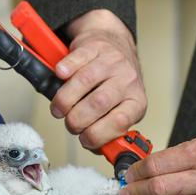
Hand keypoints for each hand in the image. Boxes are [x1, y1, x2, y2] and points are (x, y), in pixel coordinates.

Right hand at [52, 9, 146, 148]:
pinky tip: (59, 78)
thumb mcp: (119, 110)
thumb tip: (95, 149)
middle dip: (76, 120)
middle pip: (98, 103)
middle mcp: (127, 81)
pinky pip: (76, 59)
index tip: (84, 139)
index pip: (119, 123)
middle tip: (69, 123)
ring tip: (59, 109)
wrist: (114, 45)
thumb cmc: (113, 85)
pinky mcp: (96, 47)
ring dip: (64, 100)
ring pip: (84, 82)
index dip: (96, 135)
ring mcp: (112, 61)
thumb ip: (108, 131)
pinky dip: (64, 70)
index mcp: (136, 102)